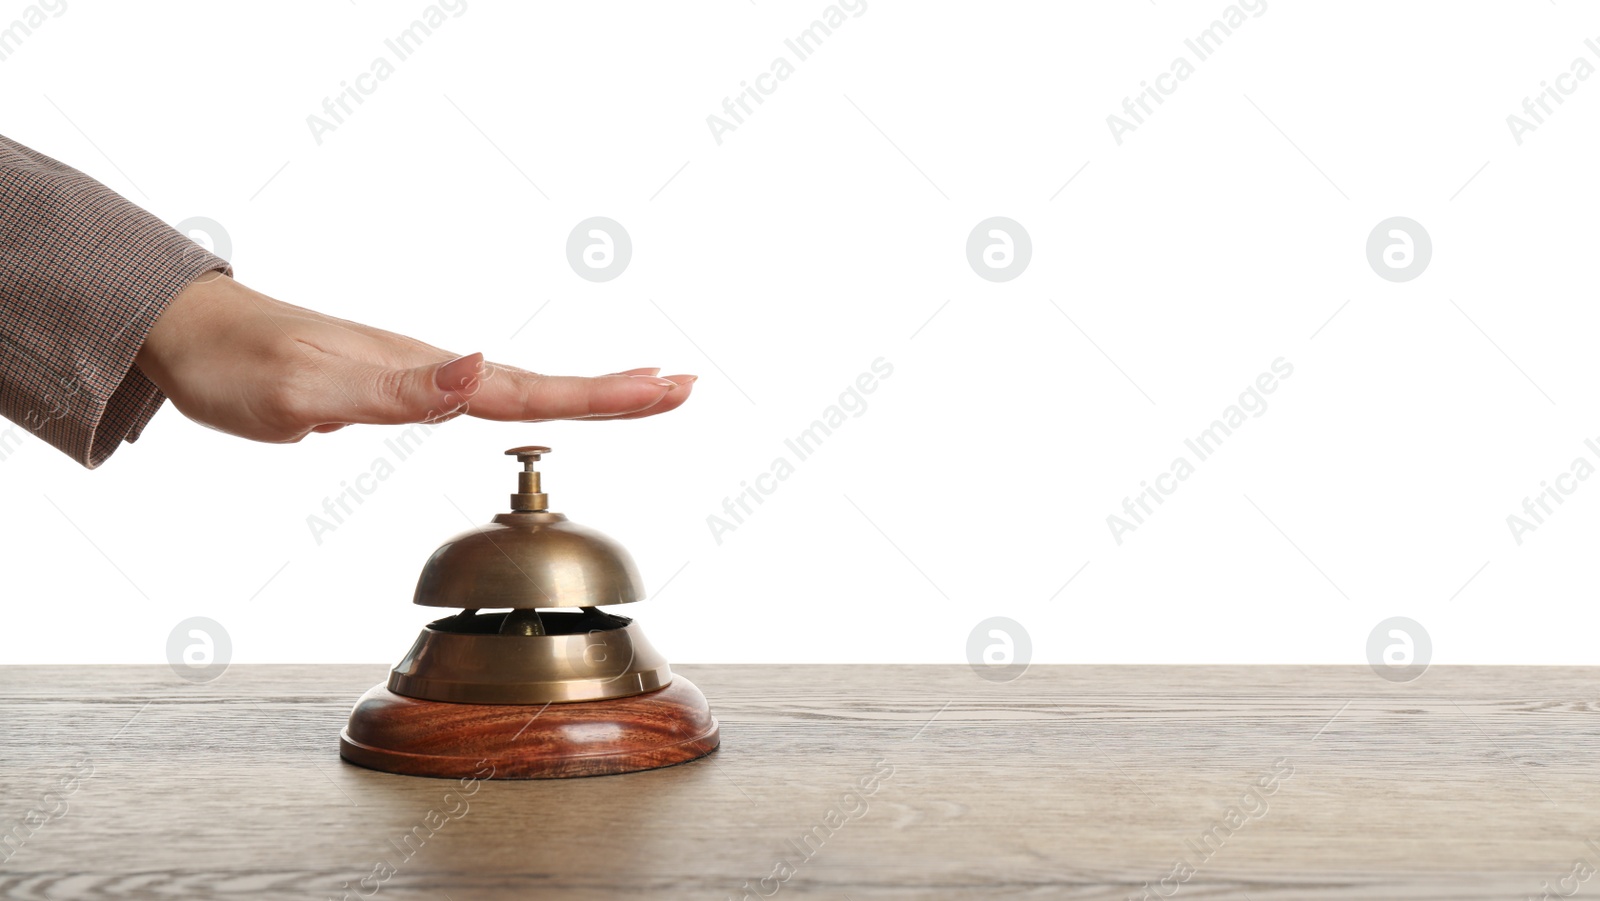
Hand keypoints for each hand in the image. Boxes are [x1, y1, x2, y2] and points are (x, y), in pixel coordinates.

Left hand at [133, 272, 695, 442]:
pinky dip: (533, 401)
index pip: (532, 388)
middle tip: (683, 389)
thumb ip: (398, 390)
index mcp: (427, 373)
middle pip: (544, 383)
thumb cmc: (242, 363)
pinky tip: (537, 402)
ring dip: (587, 394)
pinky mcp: (401, 388)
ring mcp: (421, 376)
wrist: (192, 334)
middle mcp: (435, 370)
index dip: (603, 395)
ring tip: (640, 393)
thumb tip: (479, 371)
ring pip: (522, 388)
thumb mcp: (310, 388)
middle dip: (617, 390)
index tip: (666, 390)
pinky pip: (487, 397)